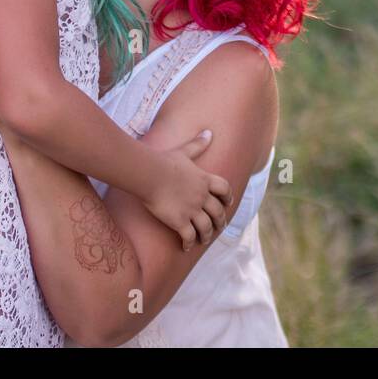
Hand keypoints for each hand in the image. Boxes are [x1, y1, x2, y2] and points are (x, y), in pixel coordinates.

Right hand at [143, 131, 233, 250]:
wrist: (149, 174)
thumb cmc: (164, 161)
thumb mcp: (184, 152)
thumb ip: (197, 144)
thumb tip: (208, 132)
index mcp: (204, 180)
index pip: (225, 189)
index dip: (228, 197)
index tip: (228, 203)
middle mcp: (202, 196)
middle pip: (218, 212)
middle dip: (220, 221)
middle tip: (219, 227)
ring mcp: (192, 210)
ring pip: (206, 227)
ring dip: (206, 235)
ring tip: (203, 240)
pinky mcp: (180, 221)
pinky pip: (189, 236)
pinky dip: (190, 243)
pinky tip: (186, 247)